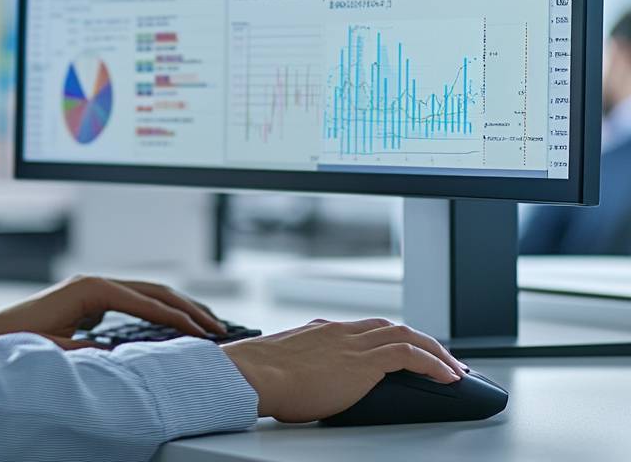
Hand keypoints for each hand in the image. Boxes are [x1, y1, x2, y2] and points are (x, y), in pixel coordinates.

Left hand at [0, 274, 227, 348]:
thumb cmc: (16, 339)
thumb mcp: (54, 349)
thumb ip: (88, 352)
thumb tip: (124, 357)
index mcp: (91, 289)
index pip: (146, 301)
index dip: (177, 318)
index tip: (203, 332)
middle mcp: (95, 283)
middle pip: (153, 290)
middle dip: (187, 306)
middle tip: (218, 325)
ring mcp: (93, 288)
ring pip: (146, 293)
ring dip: (177, 306)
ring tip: (205, 322)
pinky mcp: (90, 299)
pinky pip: (134, 301)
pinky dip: (158, 310)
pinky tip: (171, 324)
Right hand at [221, 317, 468, 423]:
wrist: (255, 374)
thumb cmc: (260, 377)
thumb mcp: (286, 366)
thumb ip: (302, 366)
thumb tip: (301, 383)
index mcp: (323, 331)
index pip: (367, 328)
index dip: (392, 338)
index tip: (406, 349)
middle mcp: (342, 332)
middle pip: (392, 327)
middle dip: (421, 342)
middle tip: (442, 359)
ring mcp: (353, 343)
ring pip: (406, 336)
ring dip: (435, 351)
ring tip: (455, 370)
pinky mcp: (363, 362)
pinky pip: (410, 355)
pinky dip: (433, 363)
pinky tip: (449, 377)